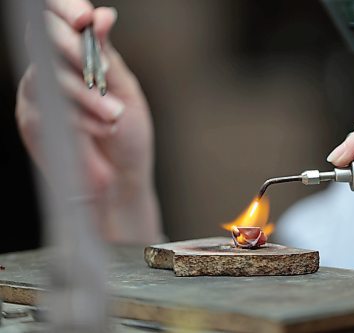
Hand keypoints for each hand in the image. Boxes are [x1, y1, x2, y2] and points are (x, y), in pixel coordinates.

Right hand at [16, 0, 163, 242]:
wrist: (122, 179)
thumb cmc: (127, 133)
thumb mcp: (125, 90)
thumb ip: (109, 55)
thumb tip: (102, 15)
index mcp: (75, 58)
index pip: (59, 20)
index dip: (67, 10)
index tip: (87, 18)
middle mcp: (51, 71)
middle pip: (46, 40)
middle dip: (76, 52)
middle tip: (105, 73)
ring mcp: (38, 96)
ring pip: (48, 76)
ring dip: (87, 95)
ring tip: (116, 115)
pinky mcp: (33, 123)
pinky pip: (47, 108)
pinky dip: (79, 117)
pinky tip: (103, 128)